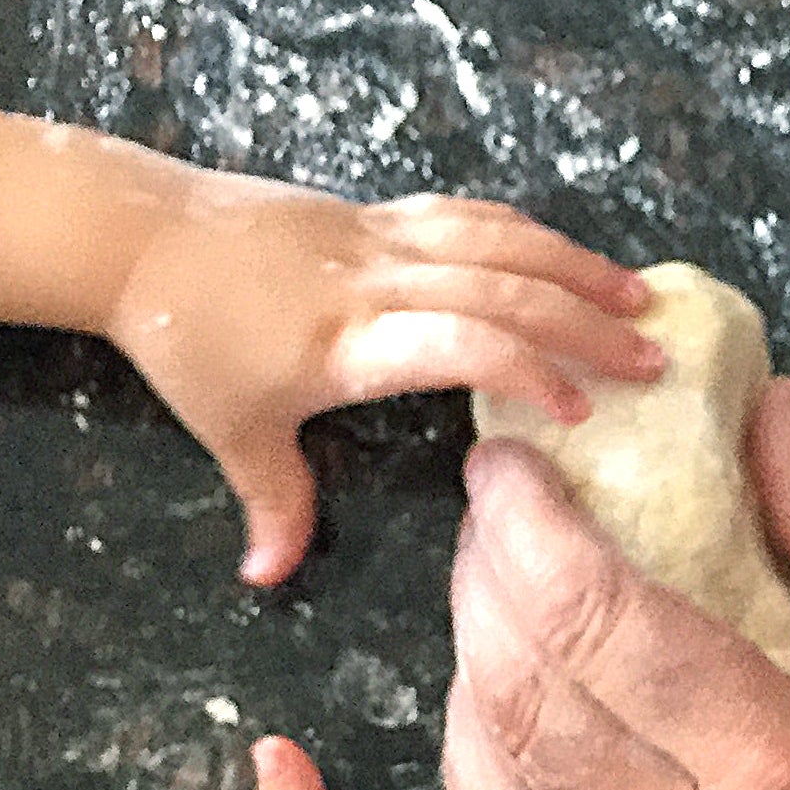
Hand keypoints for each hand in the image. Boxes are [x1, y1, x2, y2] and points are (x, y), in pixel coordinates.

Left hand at [106, 174, 658, 586]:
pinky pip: (472, 215)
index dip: (527, 372)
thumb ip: (272, 502)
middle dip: (586, 325)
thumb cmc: (188, 340)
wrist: (135, 236)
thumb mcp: (229, 432)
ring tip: (643, 298)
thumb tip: (267, 578)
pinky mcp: (377, 212)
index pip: (460, 342)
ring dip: (578, 269)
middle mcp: (377, 280)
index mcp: (348, 340)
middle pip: (502, 289)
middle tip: (655, 362)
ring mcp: (381, 237)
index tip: (578, 413)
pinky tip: (574, 259)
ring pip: (499, 240)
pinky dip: (533, 236)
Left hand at [440, 379, 789, 789]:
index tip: (508, 466)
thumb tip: (766, 420)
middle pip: (525, 704)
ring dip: (468, 692)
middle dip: (480, 591)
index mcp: (788, 759)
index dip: (526, 527)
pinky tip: (507, 732)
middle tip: (490, 520)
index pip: (595, 621)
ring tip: (489, 612)